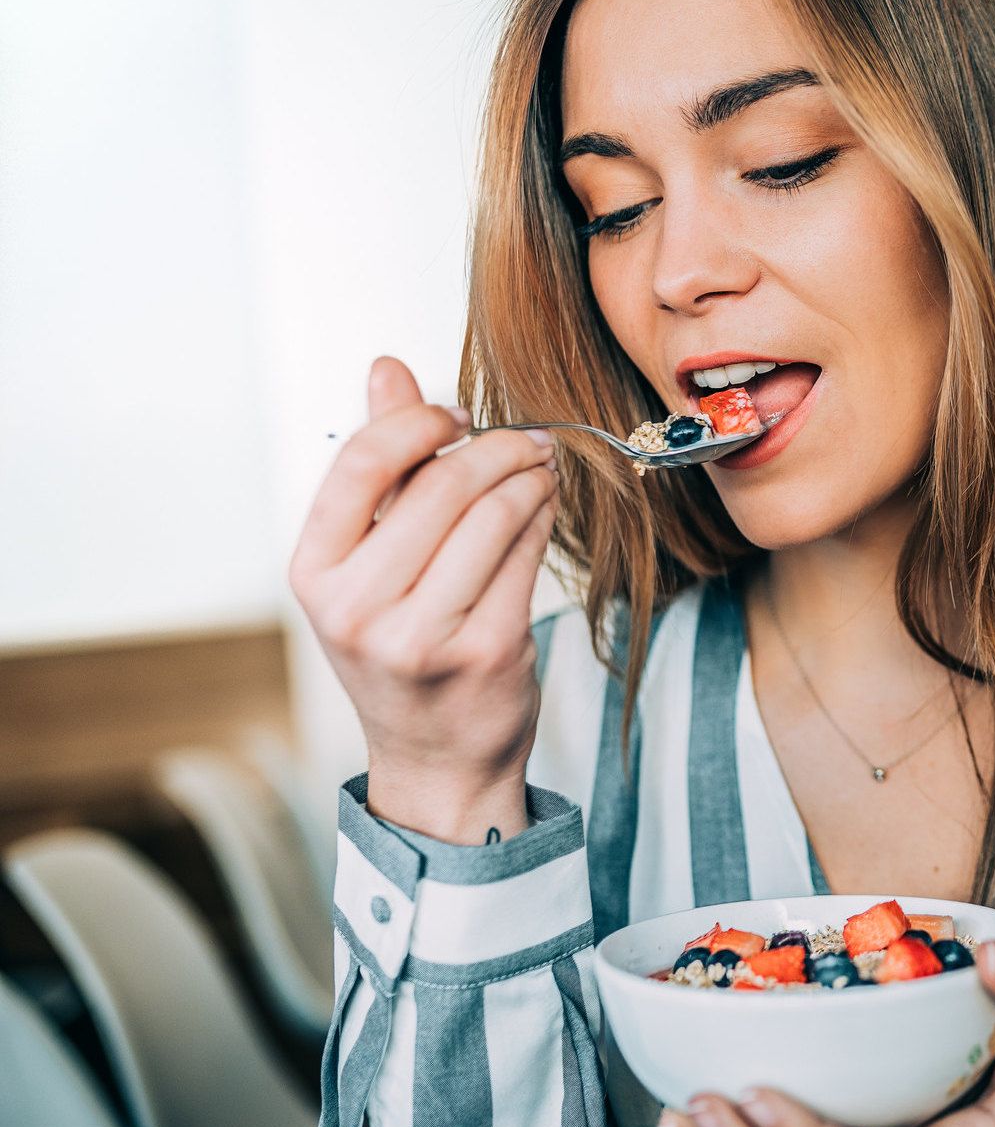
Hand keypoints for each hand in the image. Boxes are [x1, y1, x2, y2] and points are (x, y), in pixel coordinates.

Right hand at [289, 356, 558, 842]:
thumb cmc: (401, 645)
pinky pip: (527, 554)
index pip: (361, 462)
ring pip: (494, 514)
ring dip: (530, 476)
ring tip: (542, 467)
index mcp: (314, 573)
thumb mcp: (368, 562)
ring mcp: (421, 635)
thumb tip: (387, 366)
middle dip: (497, 446)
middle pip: (442, 484)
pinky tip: (547, 505)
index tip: (457, 414)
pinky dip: (544, 516)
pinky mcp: (486, 651)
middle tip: (527, 439)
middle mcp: (357, 607)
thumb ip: (381, 464)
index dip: (419, 420)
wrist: (435, 760)